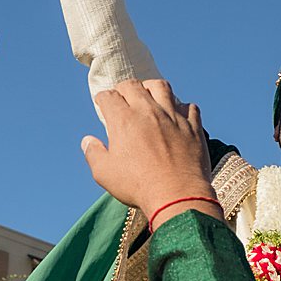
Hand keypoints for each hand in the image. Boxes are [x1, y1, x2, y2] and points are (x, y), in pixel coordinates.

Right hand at [81, 79, 216, 227]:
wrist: (177, 195)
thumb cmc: (138, 185)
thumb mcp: (104, 173)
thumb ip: (93, 153)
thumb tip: (87, 141)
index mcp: (123, 120)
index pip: (109, 96)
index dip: (103, 99)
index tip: (102, 104)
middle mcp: (148, 111)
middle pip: (133, 85)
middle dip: (124, 88)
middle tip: (122, 96)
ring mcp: (173, 116)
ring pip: (162, 87)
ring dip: (152, 88)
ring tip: (149, 95)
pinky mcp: (192, 126)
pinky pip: (189, 106)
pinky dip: (182, 107)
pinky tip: (178, 114)